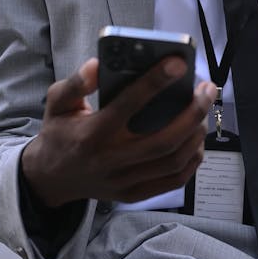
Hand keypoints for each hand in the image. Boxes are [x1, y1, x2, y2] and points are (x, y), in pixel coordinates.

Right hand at [21, 57, 214, 208]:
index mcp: (92, 133)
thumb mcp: (57, 103)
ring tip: (204, 110)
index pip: (128, 104)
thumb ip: (76, 83)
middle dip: (192, 111)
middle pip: (163, 139)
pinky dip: (192, 160)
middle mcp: (110, 160)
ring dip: (196, 135)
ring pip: (172, 161)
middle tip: (207, 88)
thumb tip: (98, 65)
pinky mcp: (132, 194)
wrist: (50, 178)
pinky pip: (172, 181)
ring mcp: (123, 181)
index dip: (155, 82)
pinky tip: (197, 140)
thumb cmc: (59, 133)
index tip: (178, 63)